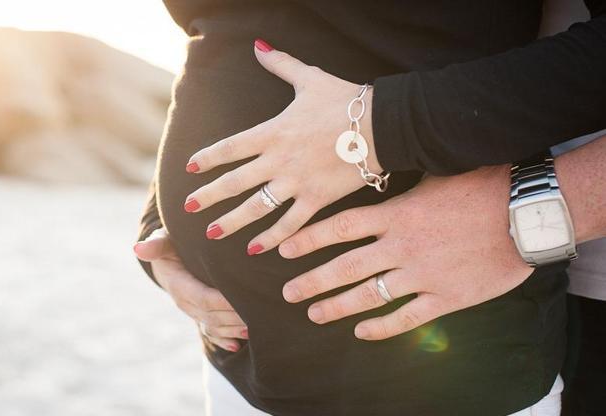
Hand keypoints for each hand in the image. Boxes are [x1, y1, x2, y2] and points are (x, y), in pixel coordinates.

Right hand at [135, 228, 247, 351]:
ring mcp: (192, 312)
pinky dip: (223, 340)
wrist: (166, 260)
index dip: (223, 301)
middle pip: (212, 315)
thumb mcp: (163, 241)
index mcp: (178, 285)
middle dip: (235, 316)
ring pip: (213, 326)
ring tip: (256, 326)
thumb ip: (156, 244)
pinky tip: (237, 345)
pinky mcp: (199, 316)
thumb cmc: (170, 244)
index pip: (202, 297)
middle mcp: (184, 303)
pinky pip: (210, 332)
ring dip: (233, 329)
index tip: (243, 297)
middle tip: (260, 312)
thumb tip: (138, 248)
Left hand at [183, 39, 381, 254]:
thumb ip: (281, 64)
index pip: (231, 147)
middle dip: (208, 196)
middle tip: (187, 207)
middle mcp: (279, 160)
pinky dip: (272, 238)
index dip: (208, 158)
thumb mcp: (310, 78)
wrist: (382, 125)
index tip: (190, 168)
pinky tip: (255, 249)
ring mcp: (297, 182)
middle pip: (235, 182)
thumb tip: (258, 46)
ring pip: (257, 207)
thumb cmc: (346, 100)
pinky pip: (290, 224)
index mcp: (273, 132)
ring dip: (232, 222)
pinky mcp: (317, 199)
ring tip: (212, 233)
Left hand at [278, 166, 532, 339]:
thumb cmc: (484, 185)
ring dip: (337, 306)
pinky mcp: (446, 297)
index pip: (339, 228)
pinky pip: (406, 317)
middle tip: (289, 293)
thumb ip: (402, 186)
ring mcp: (422, 274)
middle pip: (345, 267)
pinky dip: (382, 327)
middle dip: (312, 281)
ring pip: (369, 295)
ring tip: (314, 313)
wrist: (527, 212)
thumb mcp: (435, 175)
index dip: (308, 240)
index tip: (284, 250)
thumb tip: (375, 169)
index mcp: (396, 215)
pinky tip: (361, 332)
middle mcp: (401, 246)